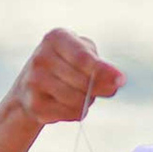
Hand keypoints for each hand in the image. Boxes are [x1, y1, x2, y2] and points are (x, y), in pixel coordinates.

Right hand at [8, 28, 125, 126]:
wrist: (31, 89)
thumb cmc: (67, 67)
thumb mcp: (84, 57)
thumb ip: (102, 67)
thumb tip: (117, 81)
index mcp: (56, 38)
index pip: (83, 58)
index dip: (103, 71)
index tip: (121, 80)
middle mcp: (41, 57)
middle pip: (83, 81)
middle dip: (97, 89)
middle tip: (95, 88)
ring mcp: (34, 81)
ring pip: (77, 100)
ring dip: (86, 102)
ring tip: (78, 95)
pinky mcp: (34, 105)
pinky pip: (70, 114)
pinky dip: (76, 113)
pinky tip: (66, 105)